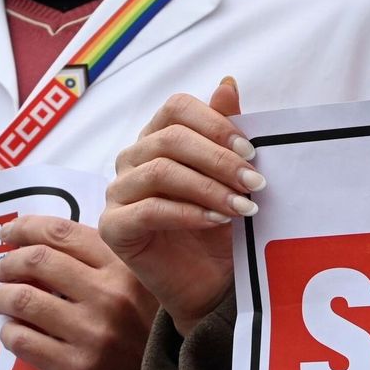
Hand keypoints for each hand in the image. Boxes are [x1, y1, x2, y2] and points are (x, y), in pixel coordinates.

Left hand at [0, 217, 158, 369]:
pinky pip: (22, 339)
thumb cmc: (147, 336)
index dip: (26, 228)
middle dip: (8, 263)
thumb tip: (43, 244)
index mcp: (125, 269)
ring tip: (3, 302)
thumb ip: (104, 264)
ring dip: (2, 298)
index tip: (8, 233)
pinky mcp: (78, 368)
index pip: (63, 233)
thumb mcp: (140, 289)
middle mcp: (111, 296)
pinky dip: (10, 333)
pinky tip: (16, 334)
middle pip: (36, 260)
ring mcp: (93, 333)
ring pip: (22, 299)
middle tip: (2, 271)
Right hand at [101, 77, 262, 337]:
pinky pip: (147, 210)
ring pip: (159, 171)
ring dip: (208, 187)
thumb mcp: (231, 179)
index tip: (252, 151)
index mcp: (157, 139)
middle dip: (219, 159)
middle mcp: (132, 160)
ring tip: (244, 206)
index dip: (215, 123)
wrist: (210, 287)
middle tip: (257, 182)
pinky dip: (187, 212)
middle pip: (169, 139)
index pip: (176, 108)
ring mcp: (118, 193)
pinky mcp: (113, 228)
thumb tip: (228, 82)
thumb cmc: (220, 231)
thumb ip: (226, 134)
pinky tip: (217, 220)